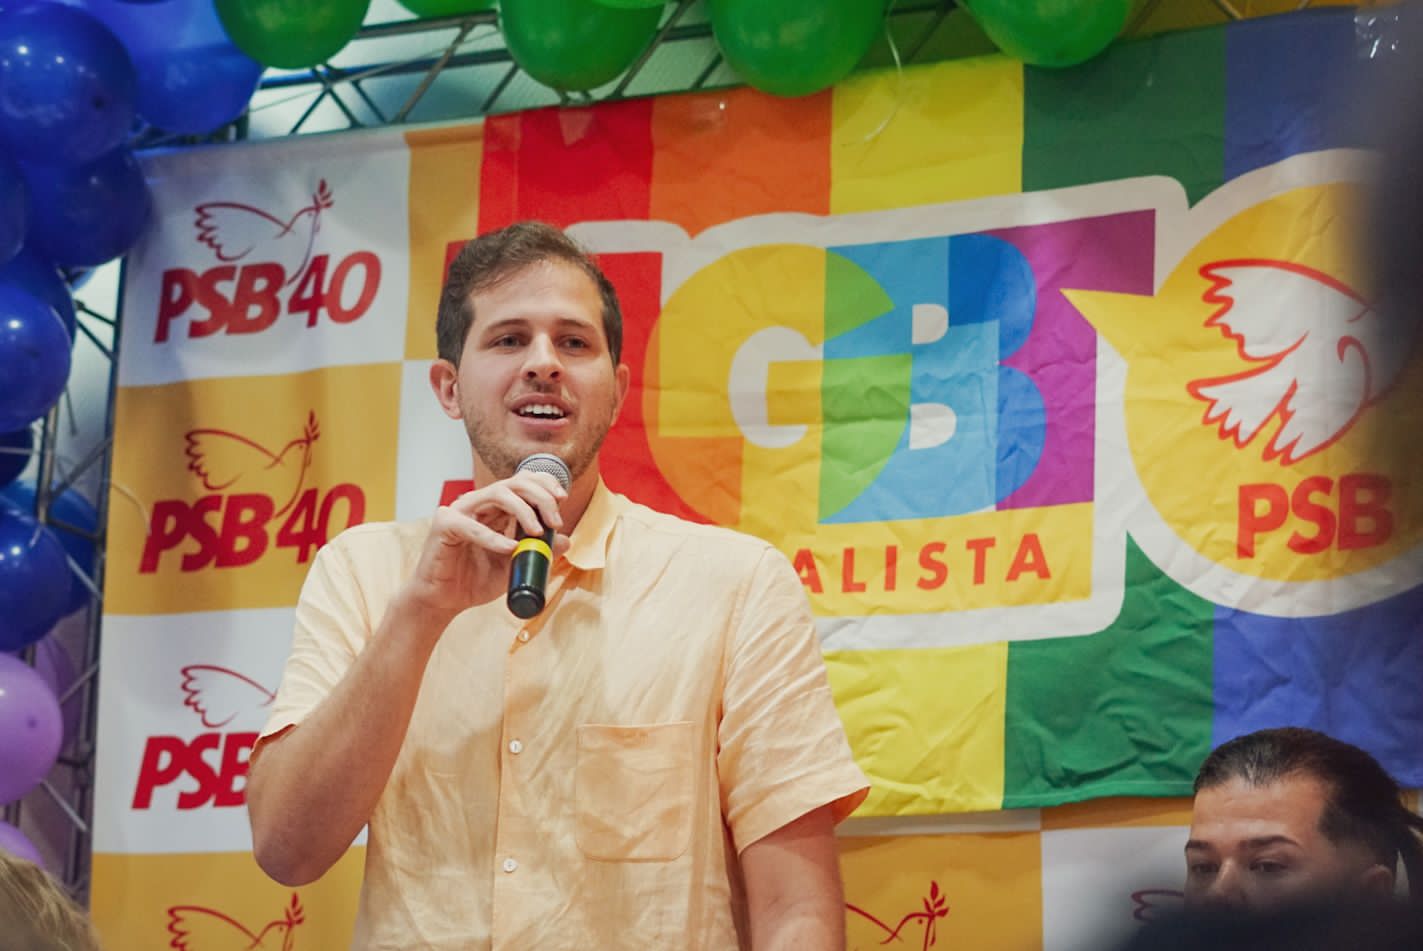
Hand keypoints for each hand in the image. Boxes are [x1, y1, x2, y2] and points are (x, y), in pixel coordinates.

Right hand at [402, 470, 569, 624]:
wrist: (443, 602)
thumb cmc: (474, 581)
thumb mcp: (514, 566)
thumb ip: (536, 551)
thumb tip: (565, 540)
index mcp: (494, 508)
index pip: (521, 481)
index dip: (544, 483)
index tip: (563, 498)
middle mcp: (478, 504)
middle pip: (514, 483)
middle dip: (540, 497)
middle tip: (555, 521)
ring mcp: (459, 511)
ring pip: (497, 494)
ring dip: (523, 510)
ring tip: (536, 532)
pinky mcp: (444, 525)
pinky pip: (472, 526)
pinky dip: (494, 537)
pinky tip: (510, 548)